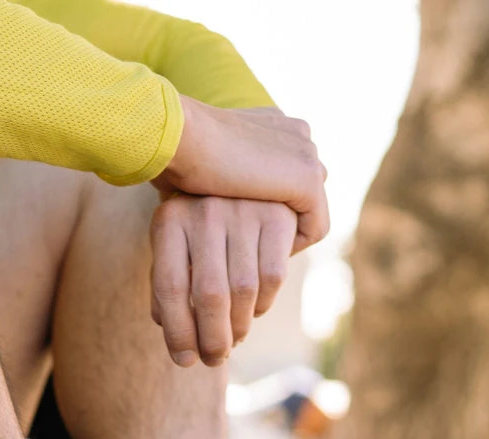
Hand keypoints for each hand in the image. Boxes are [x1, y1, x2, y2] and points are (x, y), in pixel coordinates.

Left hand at [150, 195, 296, 366]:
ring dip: (240, 327)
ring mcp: (244, 210)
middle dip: (213, 339)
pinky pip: (273, 277)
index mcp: (170, 220)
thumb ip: (168, 288)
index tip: (184, 361)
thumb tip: (181, 345)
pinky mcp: (278, 216)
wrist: (240, 171)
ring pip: (244, 291)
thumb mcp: (174, 246)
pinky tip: (254, 310)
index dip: (178, 332)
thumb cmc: (196, 224)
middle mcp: (205, 211)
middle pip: (210, 295)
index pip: (170, 288)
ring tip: (233, 340)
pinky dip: (263, 304)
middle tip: (214, 360)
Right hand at [154, 98, 328, 253]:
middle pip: (305, 193)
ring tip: (259, 264)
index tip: (245, 235)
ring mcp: (304, 153)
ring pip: (311, 212)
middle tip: (256, 256)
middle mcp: (295, 134)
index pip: (288, 173)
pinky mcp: (306, 178)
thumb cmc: (173, 155)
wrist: (178, 137)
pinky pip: (315, 227)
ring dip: (287, 241)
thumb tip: (213, 195)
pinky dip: (293, 248)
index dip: (271, 208)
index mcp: (272, 125)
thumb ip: (223, 174)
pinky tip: (265, 261)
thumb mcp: (204, 164)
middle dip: (285, 227)